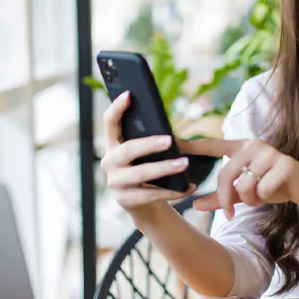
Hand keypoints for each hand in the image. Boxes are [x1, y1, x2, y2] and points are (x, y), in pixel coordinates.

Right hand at [100, 91, 195, 214]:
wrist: (142, 204)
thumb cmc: (146, 168)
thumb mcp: (144, 153)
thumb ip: (148, 138)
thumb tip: (168, 129)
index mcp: (112, 144)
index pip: (109, 123)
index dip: (116, 108)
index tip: (129, 94)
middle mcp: (109, 162)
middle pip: (127, 150)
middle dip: (149, 144)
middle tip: (170, 140)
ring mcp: (115, 183)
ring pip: (140, 174)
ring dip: (164, 168)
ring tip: (184, 163)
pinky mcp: (126, 201)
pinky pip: (152, 195)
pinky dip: (173, 191)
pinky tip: (189, 186)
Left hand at [177, 138, 298, 217]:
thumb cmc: (274, 186)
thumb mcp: (245, 193)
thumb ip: (221, 198)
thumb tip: (195, 205)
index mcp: (242, 148)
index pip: (212, 146)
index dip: (193, 145)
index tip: (173, 142)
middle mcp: (254, 146)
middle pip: (226, 174)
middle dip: (225, 199)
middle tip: (230, 213)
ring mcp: (270, 153)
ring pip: (245, 185)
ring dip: (251, 199)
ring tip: (261, 197)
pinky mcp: (284, 164)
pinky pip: (263, 189)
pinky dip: (266, 198)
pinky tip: (276, 193)